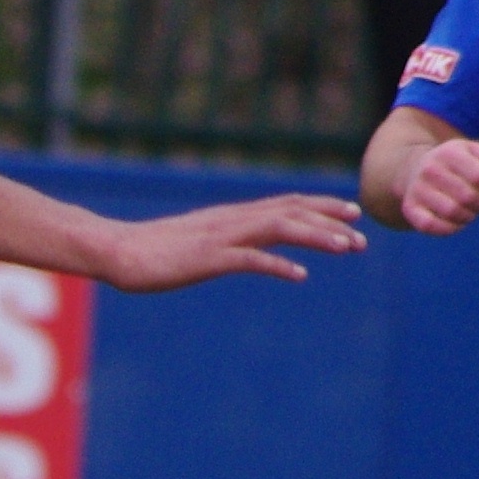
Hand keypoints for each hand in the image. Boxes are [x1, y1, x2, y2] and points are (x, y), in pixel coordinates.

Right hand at [91, 193, 364, 292]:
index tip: (349, 213)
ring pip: (280, 229)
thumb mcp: (194, 244)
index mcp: (230, 217)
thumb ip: (220, 244)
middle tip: (362, 233)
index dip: (320, 207)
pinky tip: (300, 275)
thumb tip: (238, 251)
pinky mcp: (207, 258)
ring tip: (347, 247)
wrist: (115, 250)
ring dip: (317, 236)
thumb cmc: (149, 251)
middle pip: (291, 211)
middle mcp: (231, 220)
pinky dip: (278, 265)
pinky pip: (250, 260)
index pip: (284, 204)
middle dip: (329, 220)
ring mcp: (221, 238)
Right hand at [397, 136, 478, 234]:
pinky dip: (450, 229)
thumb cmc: (453, 164)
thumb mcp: (471, 153)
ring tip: (470, 213)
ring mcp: (418, 189)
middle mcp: (430, 169)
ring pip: (452, 212)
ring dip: (468, 217)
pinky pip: (431, 226)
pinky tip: (456, 224)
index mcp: (449, 153)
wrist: (414, 170)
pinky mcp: (410, 208)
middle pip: (468, 197)